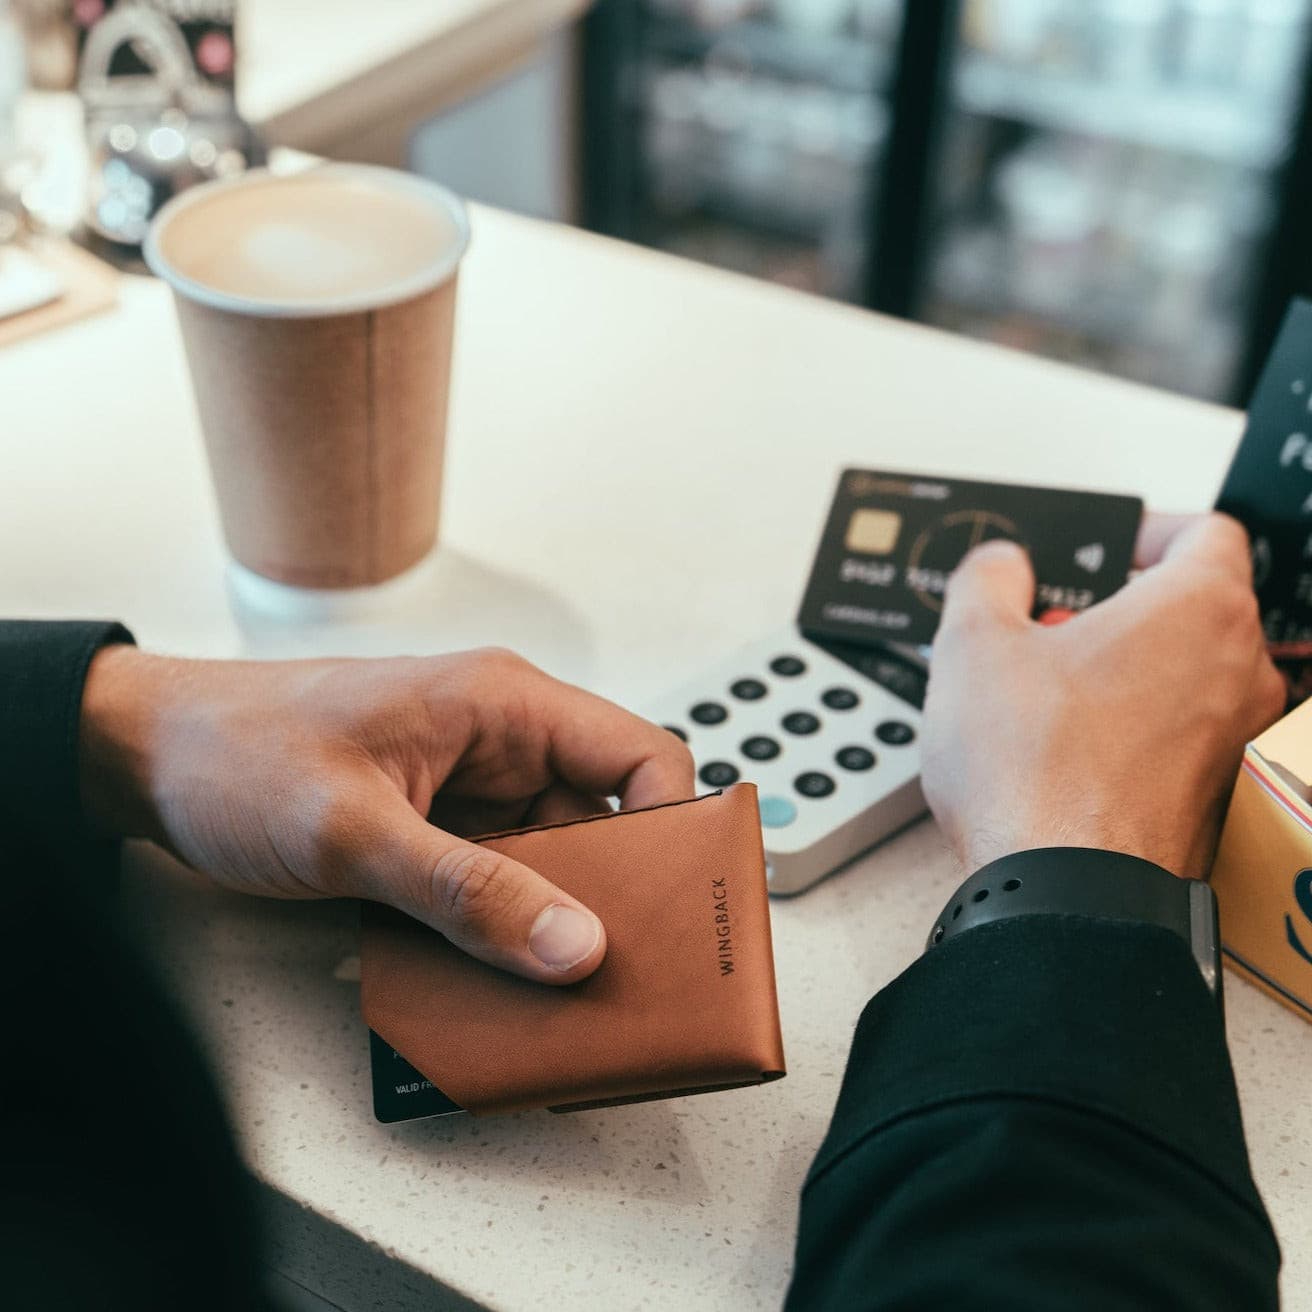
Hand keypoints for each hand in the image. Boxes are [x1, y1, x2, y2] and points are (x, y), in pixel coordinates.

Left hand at [79, 647, 693, 982]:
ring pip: (552, 860)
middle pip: (603, 820)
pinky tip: (496, 973)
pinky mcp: (437, 826)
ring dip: (553, 920)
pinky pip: (499, 881)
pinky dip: (503, 927)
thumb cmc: (237, 754)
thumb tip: (575, 944)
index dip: (672, 827)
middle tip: (620, 969)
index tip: (675, 905)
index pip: (638, 755)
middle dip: (615, 894)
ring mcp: (469, 786)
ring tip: (555, 989)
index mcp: (503, 703)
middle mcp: (500, 740)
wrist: (140, 757)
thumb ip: (470, 893)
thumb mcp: (356, 832)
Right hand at [921, 513, 1284, 878]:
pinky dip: (1136, 729)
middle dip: (1122, 609)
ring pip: (1188, 676)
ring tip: (1052, 693)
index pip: (1205, 530)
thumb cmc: (1038, 775)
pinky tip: (1070, 751)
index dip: (1147, 529)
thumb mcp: (974, 645)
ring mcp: (1239, 740)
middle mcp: (1241, 670)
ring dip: (1128, 671)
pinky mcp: (1220, 797)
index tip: (1106, 549)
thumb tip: (1001, 566)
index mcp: (1200, 608)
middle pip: (1194, 606)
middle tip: (1055, 625)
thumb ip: (988, 579)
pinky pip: (1182, 736)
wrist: (1066, 893)